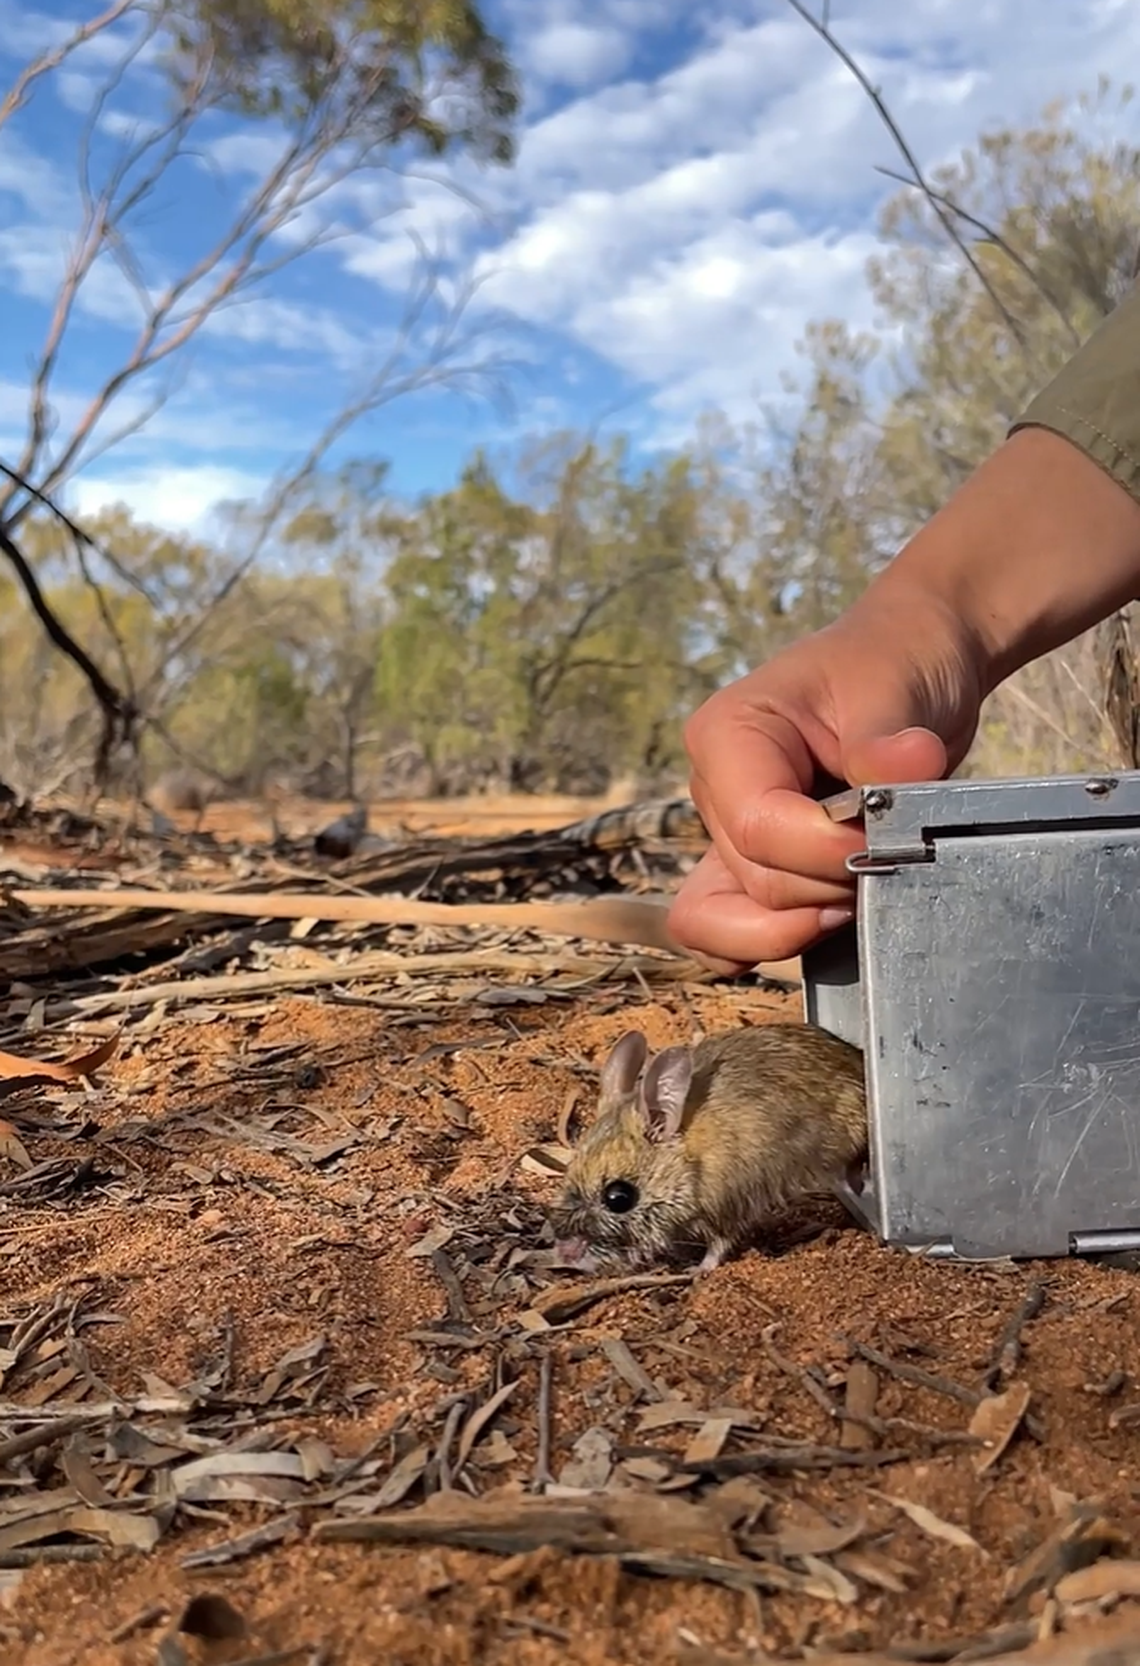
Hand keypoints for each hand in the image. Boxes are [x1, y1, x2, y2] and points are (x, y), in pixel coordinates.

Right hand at [668, 584, 987, 970]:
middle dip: (830, 886)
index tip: (887, 841)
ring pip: (739, 918)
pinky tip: (823, 930)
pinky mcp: (755, 866)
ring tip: (870, 882)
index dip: (823, 852)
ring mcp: (727, 834)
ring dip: (811, 919)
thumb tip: (908, 765)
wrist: (910, 667)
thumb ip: (888, 740)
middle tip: (895, 853)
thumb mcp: (894, 688)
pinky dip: (770, 943)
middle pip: (757, 882)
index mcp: (726, 735)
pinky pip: (727, 931)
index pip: (755, 827)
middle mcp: (713, 790)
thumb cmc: (892, 665)